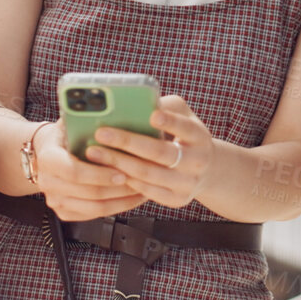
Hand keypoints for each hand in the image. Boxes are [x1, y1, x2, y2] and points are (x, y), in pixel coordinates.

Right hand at [33, 121, 146, 221]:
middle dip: (118, 188)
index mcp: (48, 158)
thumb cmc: (64, 134)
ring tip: (142, 189)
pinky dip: (116, 208)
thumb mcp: (69, 121)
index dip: (100, 174)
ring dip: (121, 200)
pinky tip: (131, 197)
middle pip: (88, 192)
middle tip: (142, 180)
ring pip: (94, 207)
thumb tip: (108, 108)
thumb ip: (84, 118)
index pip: (74, 172)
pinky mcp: (64, 212)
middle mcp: (48, 182)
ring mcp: (55, 200)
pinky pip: (94, 215)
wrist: (46, 152)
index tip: (122, 171)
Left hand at [83, 95, 212, 208]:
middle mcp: (198, 161)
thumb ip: (164, 106)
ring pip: (148, 174)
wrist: (206, 171)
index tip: (152, 115)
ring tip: (94, 152)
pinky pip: (147, 191)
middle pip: (160, 152)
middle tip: (100, 133)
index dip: (170, 122)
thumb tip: (135, 100)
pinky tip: (107, 170)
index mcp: (199, 136)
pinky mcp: (176, 199)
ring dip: (118, 163)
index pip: (185, 127)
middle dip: (127, 142)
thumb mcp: (182, 116)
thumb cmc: (183, 135)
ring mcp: (188, 183)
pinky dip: (125, 180)